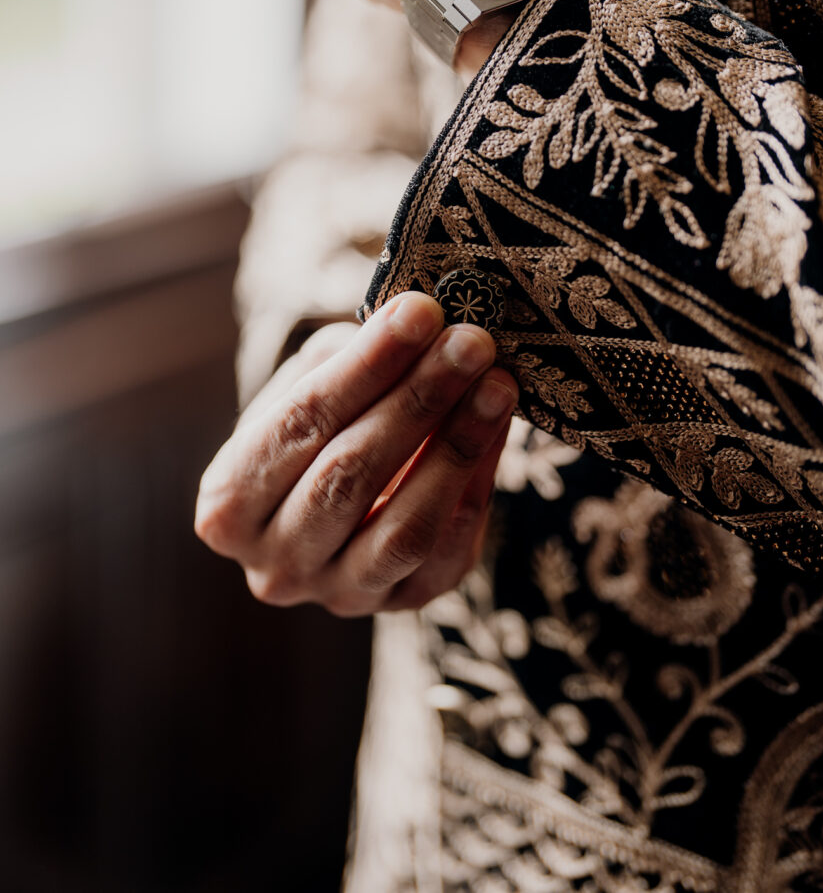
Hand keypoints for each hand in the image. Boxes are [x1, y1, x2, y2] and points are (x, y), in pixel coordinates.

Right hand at [194, 293, 517, 613]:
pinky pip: (446, 554)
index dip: (366, 366)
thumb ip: (349, 358)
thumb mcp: (312, 381)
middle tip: (470, 342)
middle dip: (418, 400)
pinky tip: (498, 429)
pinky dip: (477, 486)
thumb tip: (417, 322)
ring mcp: (337, 595)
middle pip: (349, 477)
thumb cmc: (318, 424)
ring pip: (403, 529)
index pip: (300, 425)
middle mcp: (273, 564)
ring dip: (456, 447)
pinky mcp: (400, 606)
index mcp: (228, 503)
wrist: (329, 493)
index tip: (420, 312)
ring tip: (497, 384)